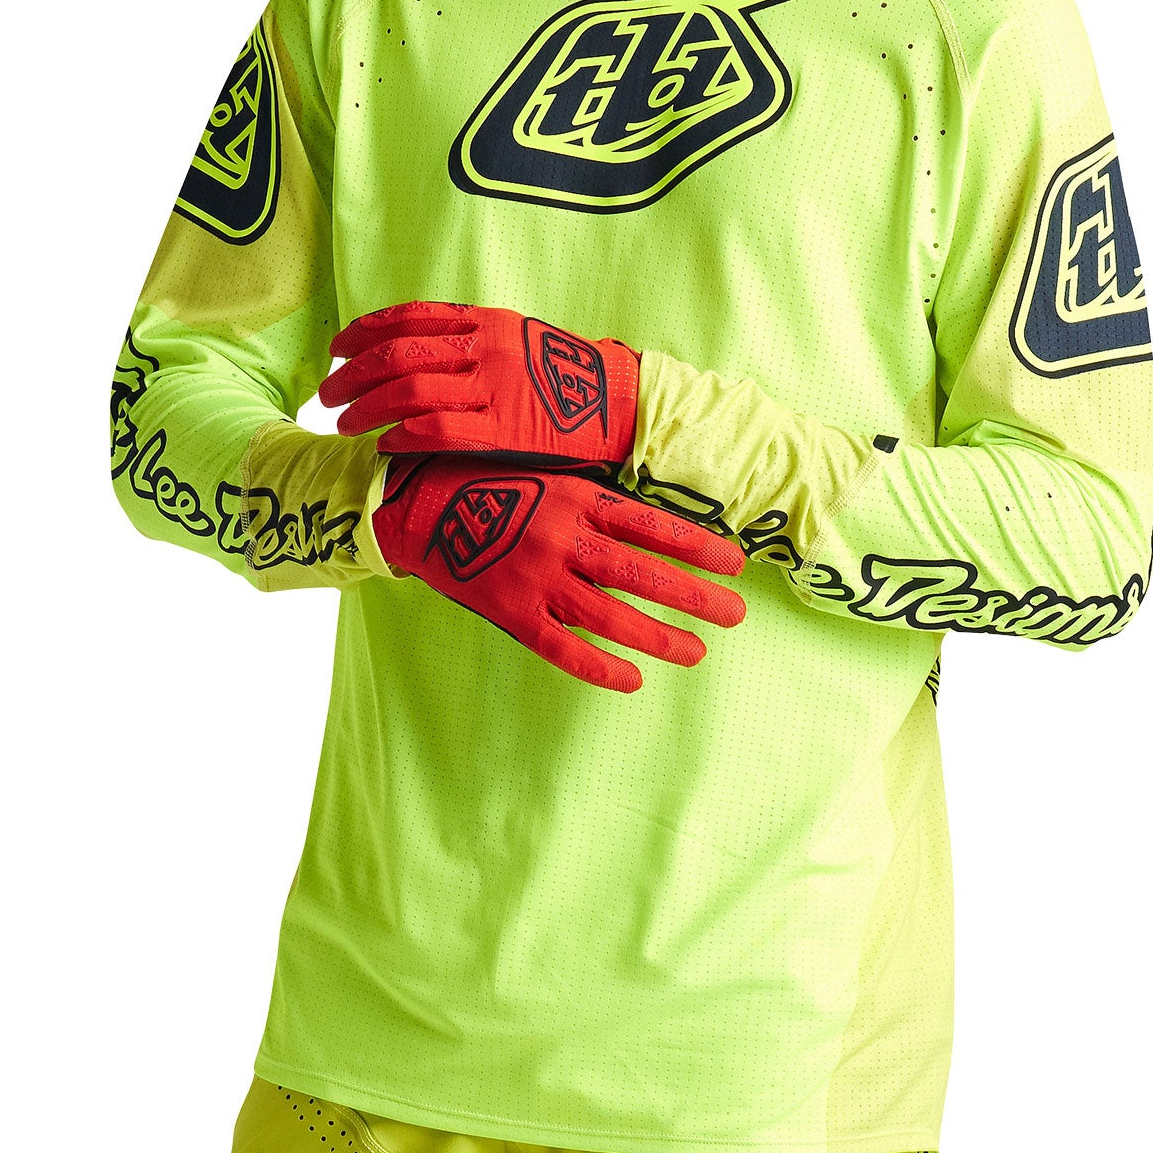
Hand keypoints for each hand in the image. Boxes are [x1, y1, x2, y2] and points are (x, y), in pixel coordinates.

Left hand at [321, 301, 639, 466]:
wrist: (623, 403)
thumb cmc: (569, 376)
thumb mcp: (518, 339)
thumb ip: (472, 341)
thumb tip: (419, 352)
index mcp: (484, 321)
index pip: (406, 318)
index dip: (362, 333)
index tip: (337, 350)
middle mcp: (483, 348)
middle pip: (395, 356)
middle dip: (351, 375)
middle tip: (327, 394)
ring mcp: (492, 389)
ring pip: (406, 393)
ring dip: (365, 409)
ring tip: (344, 425)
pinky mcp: (502, 431)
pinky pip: (437, 430)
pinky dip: (401, 436)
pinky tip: (384, 445)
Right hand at [373, 453, 745, 692]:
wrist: (415, 504)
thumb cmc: (490, 481)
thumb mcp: (548, 472)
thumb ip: (596, 498)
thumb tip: (654, 521)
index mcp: (579, 497)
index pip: (654, 525)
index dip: (699, 547)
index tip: (736, 565)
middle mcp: (565, 538)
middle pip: (644, 574)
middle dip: (696, 597)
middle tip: (736, 615)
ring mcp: (538, 578)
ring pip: (613, 616)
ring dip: (661, 637)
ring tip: (698, 651)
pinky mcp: (512, 611)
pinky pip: (564, 648)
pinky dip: (601, 667)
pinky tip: (633, 680)